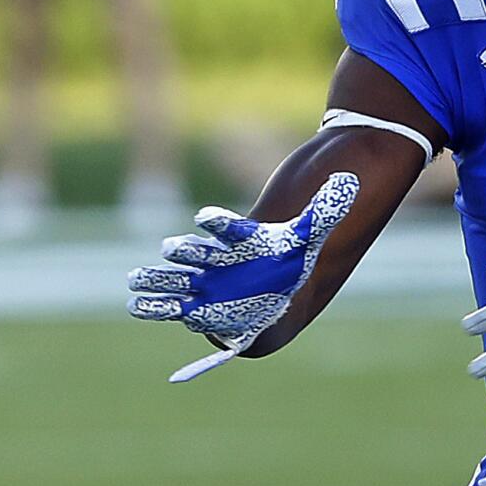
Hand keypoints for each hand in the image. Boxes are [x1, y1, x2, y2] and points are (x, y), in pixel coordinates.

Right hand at [125, 172, 358, 382]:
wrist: (279, 279)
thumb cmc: (289, 256)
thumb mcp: (309, 235)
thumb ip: (324, 211)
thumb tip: (350, 179)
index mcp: (242, 241)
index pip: (229, 228)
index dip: (219, 223)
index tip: (207, 218)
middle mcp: (219, 261)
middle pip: (199, 254)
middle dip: (185, 252)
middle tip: (172, 248)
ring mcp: (205, 282)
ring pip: (178, 279)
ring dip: (159, 279)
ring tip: (136, 279)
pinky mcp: (197, 305)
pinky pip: (173, 306)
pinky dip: (156, 306)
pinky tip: (137, 306)